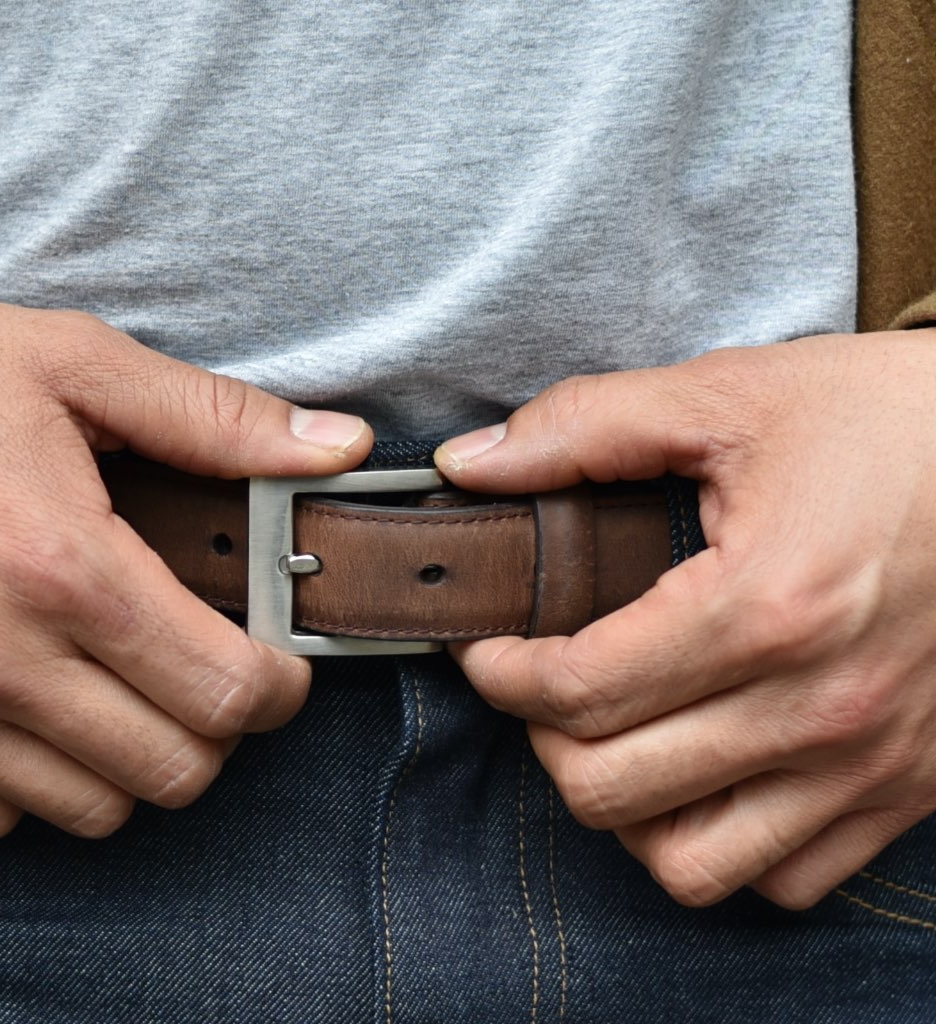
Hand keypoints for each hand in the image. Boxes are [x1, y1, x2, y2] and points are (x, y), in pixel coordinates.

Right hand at [0, 292, 371, 838]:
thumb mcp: (73, 364)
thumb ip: (216, 420)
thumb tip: (338, 446)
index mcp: (57, 560)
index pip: (225, 688)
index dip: (282, 686)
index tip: (284, 663)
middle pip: (175, 768)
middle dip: (221, 727)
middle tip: (216, 670)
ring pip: (98, 807)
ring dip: (141, 755)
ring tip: (134, 684)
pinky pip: (5, 816)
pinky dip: (49, 774)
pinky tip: (46, 700)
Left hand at [435, 329, 935, 908]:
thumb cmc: (896, 420)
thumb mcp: (730, 395)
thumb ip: (583, 426)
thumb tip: (469, 462)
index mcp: (764, 606)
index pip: (577, 691)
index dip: (500, 673)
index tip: (486, 646)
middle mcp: (819, 706)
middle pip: (610, 788)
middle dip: (544, 736)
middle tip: (543, 680)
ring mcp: (868, 761)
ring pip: (691, 863)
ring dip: (624, 805)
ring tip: (615, 734)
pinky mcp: (908, 786)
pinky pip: (786, 877)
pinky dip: (721, 842)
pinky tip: (704, 771)